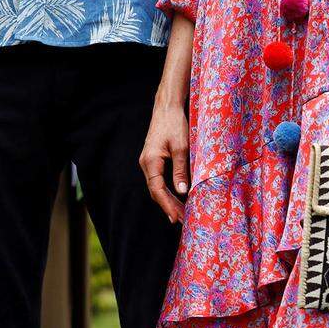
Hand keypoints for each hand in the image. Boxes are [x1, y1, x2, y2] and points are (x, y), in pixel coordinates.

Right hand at [139, 103, 188, 224]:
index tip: (177, 217)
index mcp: (150, 161)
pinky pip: (158, 179)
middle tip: (182, 220)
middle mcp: (146, 163)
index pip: (157, 190)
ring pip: (157, 186)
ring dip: (168, 199)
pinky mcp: (154, 158)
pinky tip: (176, 196)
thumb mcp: (181, 146)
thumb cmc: (175, 124)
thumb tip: (182, 191)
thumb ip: (181, 169)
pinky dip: (167, 190)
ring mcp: (148, 161)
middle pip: (156, 191)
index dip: (167, 205)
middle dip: (168, 206)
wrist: (167, 107)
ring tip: (181, 213)